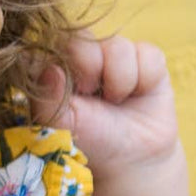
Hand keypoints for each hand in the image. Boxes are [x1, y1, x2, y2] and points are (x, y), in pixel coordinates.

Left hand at [34, 33, 179, 174]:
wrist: (132, 158)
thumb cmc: (87, 141)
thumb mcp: (60, 126)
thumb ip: (47, 98)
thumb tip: (50, 69)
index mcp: (51, 65)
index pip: (47, 43)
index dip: (59, 62)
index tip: (66, 89)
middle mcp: (80, 53)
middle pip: (81, 36)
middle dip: (89, 68)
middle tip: (90, 94)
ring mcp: (112, 52)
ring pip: (117, 46)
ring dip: (119, 81)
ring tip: (114, 101)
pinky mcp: (145, 57)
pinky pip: (148, 54)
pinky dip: (145, 80)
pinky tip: (137, 95)